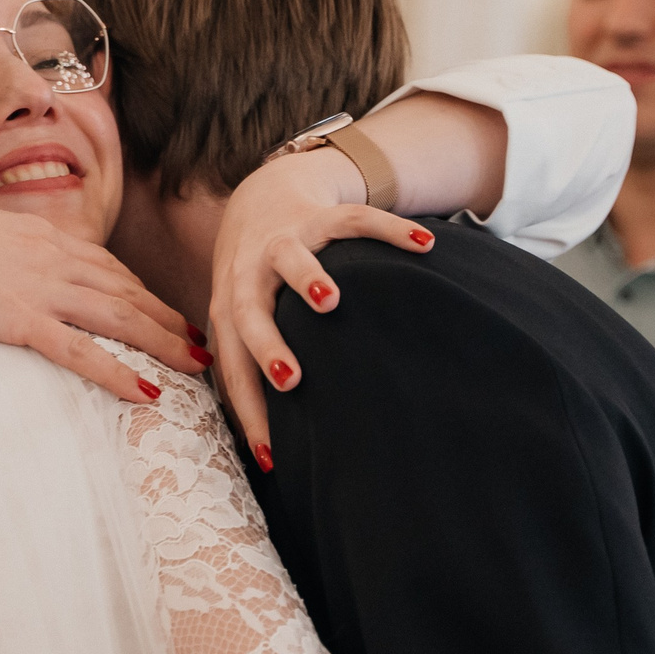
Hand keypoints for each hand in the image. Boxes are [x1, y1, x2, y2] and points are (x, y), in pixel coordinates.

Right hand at [0, 188, 201, 403]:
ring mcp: (36, 286)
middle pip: (127, 291)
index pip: (106, 266)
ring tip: (197, 366)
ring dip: (164, 343)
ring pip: (119, 318)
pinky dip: (118, 372)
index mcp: (38, 233)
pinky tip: (146, 392)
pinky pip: (81, 350)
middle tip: (205, 343)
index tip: (167, 312)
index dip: (143, 292)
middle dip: (169, 318)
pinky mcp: (16, 317)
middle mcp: (50, 255)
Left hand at [209, 149, 433, 462]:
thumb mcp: (245, 321)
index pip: (234, 366)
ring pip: (292, 256)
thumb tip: (268, 452)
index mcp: (230, 310)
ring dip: (306, 278)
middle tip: (290, 380)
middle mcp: (249, 274)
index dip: (248, 409)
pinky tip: (423, 247)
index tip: (270, 452)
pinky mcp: (319, 213)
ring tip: (330, 300)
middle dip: (267, 344)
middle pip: (248, 311)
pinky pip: (354, 219)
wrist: (260, 201)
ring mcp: (283, 240)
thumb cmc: (257, 284)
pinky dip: (389, 230)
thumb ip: (253, 368)